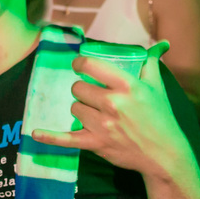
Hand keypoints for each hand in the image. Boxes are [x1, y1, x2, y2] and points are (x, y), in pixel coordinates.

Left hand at [32, 42, 187, 177]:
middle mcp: (113, 103)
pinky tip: (35, 133)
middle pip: (79, 88)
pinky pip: (67, 139)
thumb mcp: (157, 87)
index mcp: (127, 85)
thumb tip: (161, 44)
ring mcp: (103, 125)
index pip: (91, 66)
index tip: (80, 66)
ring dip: (80, 109)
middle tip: (94, 96)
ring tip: (94, 113)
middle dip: (83, 90)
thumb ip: (152, 63)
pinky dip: (50, 137)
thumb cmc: (160, 118)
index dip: (81, 64)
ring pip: (74, 108)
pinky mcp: (96, 144)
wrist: (163, 154)